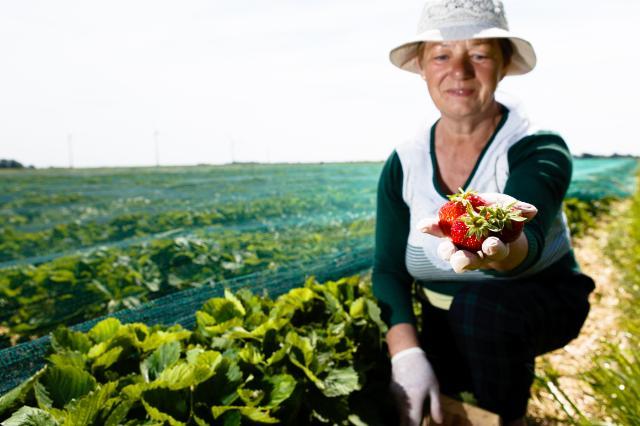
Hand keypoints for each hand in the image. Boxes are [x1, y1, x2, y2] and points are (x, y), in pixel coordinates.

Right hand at [390, 347, 442, 425]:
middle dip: (410, 423)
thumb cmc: (423, 371)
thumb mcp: (434, 387)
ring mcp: (395, 396)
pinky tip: (409, 400)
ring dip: (406, 416)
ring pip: (400, 412)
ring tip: (414, 413)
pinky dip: (403, 406)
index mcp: (415, 401)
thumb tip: (439, 421)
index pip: (413, 423)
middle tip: (416, 422)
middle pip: (404, 419)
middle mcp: (402, 401)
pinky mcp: (391, 391)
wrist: (406, 355)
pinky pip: (397, 404)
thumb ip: (436, 406)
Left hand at [418, 193, 537, 272]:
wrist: (485, 217)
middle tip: (463, 257)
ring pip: (450, 253)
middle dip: (466, 260)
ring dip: (447, 252)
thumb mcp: (511, 214)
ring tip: (446, 248)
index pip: (495, 251)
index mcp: (493, 248)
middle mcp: (474, 252)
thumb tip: (533, 211)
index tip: (492, 245)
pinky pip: (436, 231)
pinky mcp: (445, 232)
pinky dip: (430, 228)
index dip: (493, 249)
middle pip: (468, 261)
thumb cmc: (501, 220)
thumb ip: (520, 212)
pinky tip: (423, 226)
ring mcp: (457, 244)